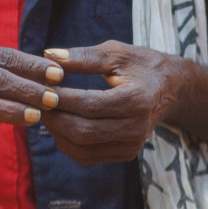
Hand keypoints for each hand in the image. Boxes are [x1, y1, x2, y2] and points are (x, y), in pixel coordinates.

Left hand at [40, 40, 180, 164]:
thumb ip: (83, 56)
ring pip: (82, 148)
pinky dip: (67, 142)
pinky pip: (87, 156)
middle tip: (37, 100)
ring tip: (44, 111)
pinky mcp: (125, 154)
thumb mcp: (116, 52)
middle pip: (83, 131)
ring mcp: (131, 145)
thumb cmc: (141, 64)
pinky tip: (58, 123)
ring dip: (57, 132)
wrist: (170, 89)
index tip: (40, 86)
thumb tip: (49, 55)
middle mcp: (135, 128)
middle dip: (54, 117)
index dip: (61, 98)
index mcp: (136, 100)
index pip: (89, 104)